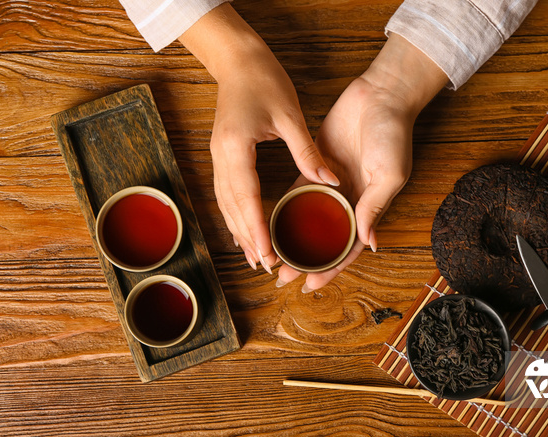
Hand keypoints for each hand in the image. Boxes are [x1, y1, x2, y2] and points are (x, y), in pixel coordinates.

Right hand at [180, 4, 338, 272]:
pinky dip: (234, 214)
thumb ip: (308, 151)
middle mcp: (221, 157)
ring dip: (238, 231)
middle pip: (232, 208)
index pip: (246, 198)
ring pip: (225, 203)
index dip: (256, 229)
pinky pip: (226, 192)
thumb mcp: (290, 115)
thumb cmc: (263, 80)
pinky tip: (243, 227)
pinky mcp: (222, 154)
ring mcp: (217, 156)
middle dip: (247, 239)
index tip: (266, 254)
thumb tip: (330, 181)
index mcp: (237, 148)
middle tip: (264, 266)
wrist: (237, 59)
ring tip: (253, 256)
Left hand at [276, 34, 448, 291]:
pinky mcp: (316, 166)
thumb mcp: (390, 174)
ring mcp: (332, 184)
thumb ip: (375, 207)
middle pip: (324, 239)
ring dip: (292, 238)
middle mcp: (349, 201)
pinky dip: (285, 208)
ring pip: (308, 219)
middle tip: (282, 277)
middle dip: (305, 260)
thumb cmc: (393, 135)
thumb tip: (367, 243)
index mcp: (369, 207)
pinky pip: (298, 192)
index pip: (348, 248)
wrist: (380, 95)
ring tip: (272, 256)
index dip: (331, 268)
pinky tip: (268, 222)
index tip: (310, 285)